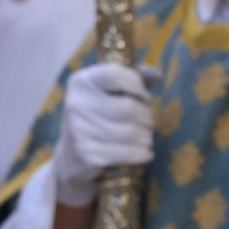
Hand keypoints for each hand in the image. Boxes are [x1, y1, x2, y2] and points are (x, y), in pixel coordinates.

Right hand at [53, 63, 157, 205]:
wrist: (71, 151)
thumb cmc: (100, 112)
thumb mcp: (111, 89)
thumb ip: (134, 76)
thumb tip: (157, 75)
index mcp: (82, 82)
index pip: (115, 75)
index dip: (136, 84)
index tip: (143, 95)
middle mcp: (76, 103)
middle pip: (128, 108)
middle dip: (146, 117)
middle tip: (147, 121)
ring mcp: (79, 130)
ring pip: (131, 133)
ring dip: (146, 136)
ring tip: (145, 136)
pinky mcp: (87, 154)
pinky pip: (126, 153)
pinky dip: (142, 153)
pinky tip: (145, 152)